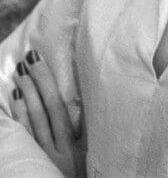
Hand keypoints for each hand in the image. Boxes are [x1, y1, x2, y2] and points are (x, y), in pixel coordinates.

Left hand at [9, 50, 84, 177]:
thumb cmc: (88, 174)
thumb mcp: (92, 153)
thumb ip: (88, 130)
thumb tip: (86, 100)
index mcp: (73, 146)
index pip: (57, 108)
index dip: (47, 83)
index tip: (39, 61)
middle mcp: (55, 151)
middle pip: (43, 111)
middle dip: (35, 83)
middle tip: (28, 60)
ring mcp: (41, 157)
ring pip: (30, 124)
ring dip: (24, 97)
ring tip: (19, 75)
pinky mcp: (32, 162)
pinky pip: (21, 138)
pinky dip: (17, 119)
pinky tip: (14, 101)